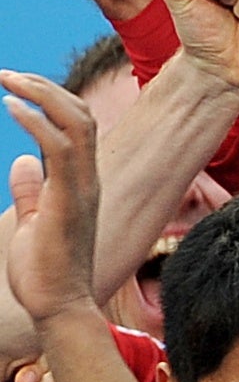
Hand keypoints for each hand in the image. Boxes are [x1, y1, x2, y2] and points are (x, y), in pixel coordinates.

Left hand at [1, 73, 99, 328]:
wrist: (58, 306)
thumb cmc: (45, 271)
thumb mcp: (34, 221)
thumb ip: (31, 190)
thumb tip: (21, 161)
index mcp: (81, 182)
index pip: (79, 125)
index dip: (51, 99)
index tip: (16, 86)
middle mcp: (88, 180)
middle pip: (81, 115)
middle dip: (45, 87)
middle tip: (8, 74)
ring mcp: (82, 189)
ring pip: (77, 124)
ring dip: (42, 95)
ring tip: (8, 80)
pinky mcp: (68, 201)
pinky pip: (60, 150)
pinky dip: (37, 123)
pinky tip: (11, 108)